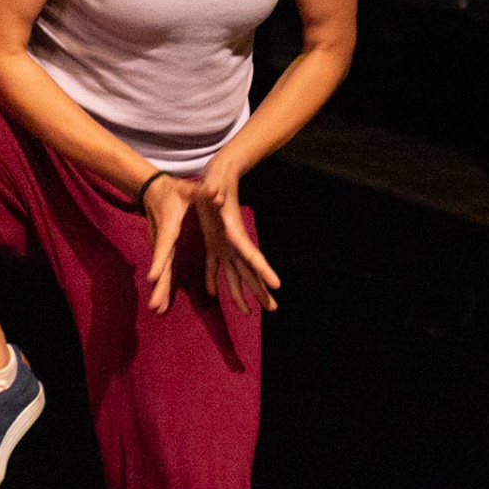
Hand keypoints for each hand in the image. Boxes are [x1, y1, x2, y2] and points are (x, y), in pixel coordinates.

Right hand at [141, 173, 199, 314]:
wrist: (154, 191)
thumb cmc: (175, 191)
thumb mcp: (189, 189)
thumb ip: (203, 191)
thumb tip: (216, 193)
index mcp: (169, 227)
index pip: (164, 245)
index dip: (159, 261)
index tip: (154, 278)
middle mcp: (163, 240)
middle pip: (161, 266)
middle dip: (159, 286)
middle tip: (155, 305)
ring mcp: (162, 247)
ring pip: (162, 272)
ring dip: (161, 291)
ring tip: (158, 309)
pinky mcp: (165, 252)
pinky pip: (165, 272)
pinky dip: (164, 287)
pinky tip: (163, 304)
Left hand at [191, 159, 279, 312]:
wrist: (217, 176)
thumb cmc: (216, 181)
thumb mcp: (214, 186)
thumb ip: (214, 192)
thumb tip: (216, 195)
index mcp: (234, 233)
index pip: (252, 255)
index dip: (264, 270)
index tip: (277, 285)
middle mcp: (233, 242)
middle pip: (249, 271)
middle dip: (260, 290)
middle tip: (273, 309)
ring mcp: (224, 244)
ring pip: (234, 274)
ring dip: (239, 292)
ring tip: (248, 312)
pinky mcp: (213, 242)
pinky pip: (214, 265)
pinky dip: (213, 279)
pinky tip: (212, 293)